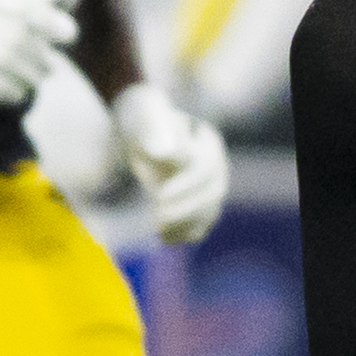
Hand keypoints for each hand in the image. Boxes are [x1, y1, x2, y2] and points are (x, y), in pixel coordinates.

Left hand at [112, 82, 228, 243]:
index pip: (205, 168)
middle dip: (188, 209)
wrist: (141, 127)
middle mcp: (215, 162)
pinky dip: (187, 232)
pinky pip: (201, 221)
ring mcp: (208, 182)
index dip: (186, 186)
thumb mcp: (144, 117)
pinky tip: (165, 238)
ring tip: (160, 232)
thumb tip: (163, 152)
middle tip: (159, 219)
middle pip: (213, 191)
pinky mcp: (196, 199)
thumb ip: (153, 131)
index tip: (160, 196)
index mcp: (206, 140)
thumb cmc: (142, 117)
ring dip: (188, 223)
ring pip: (210, 209)